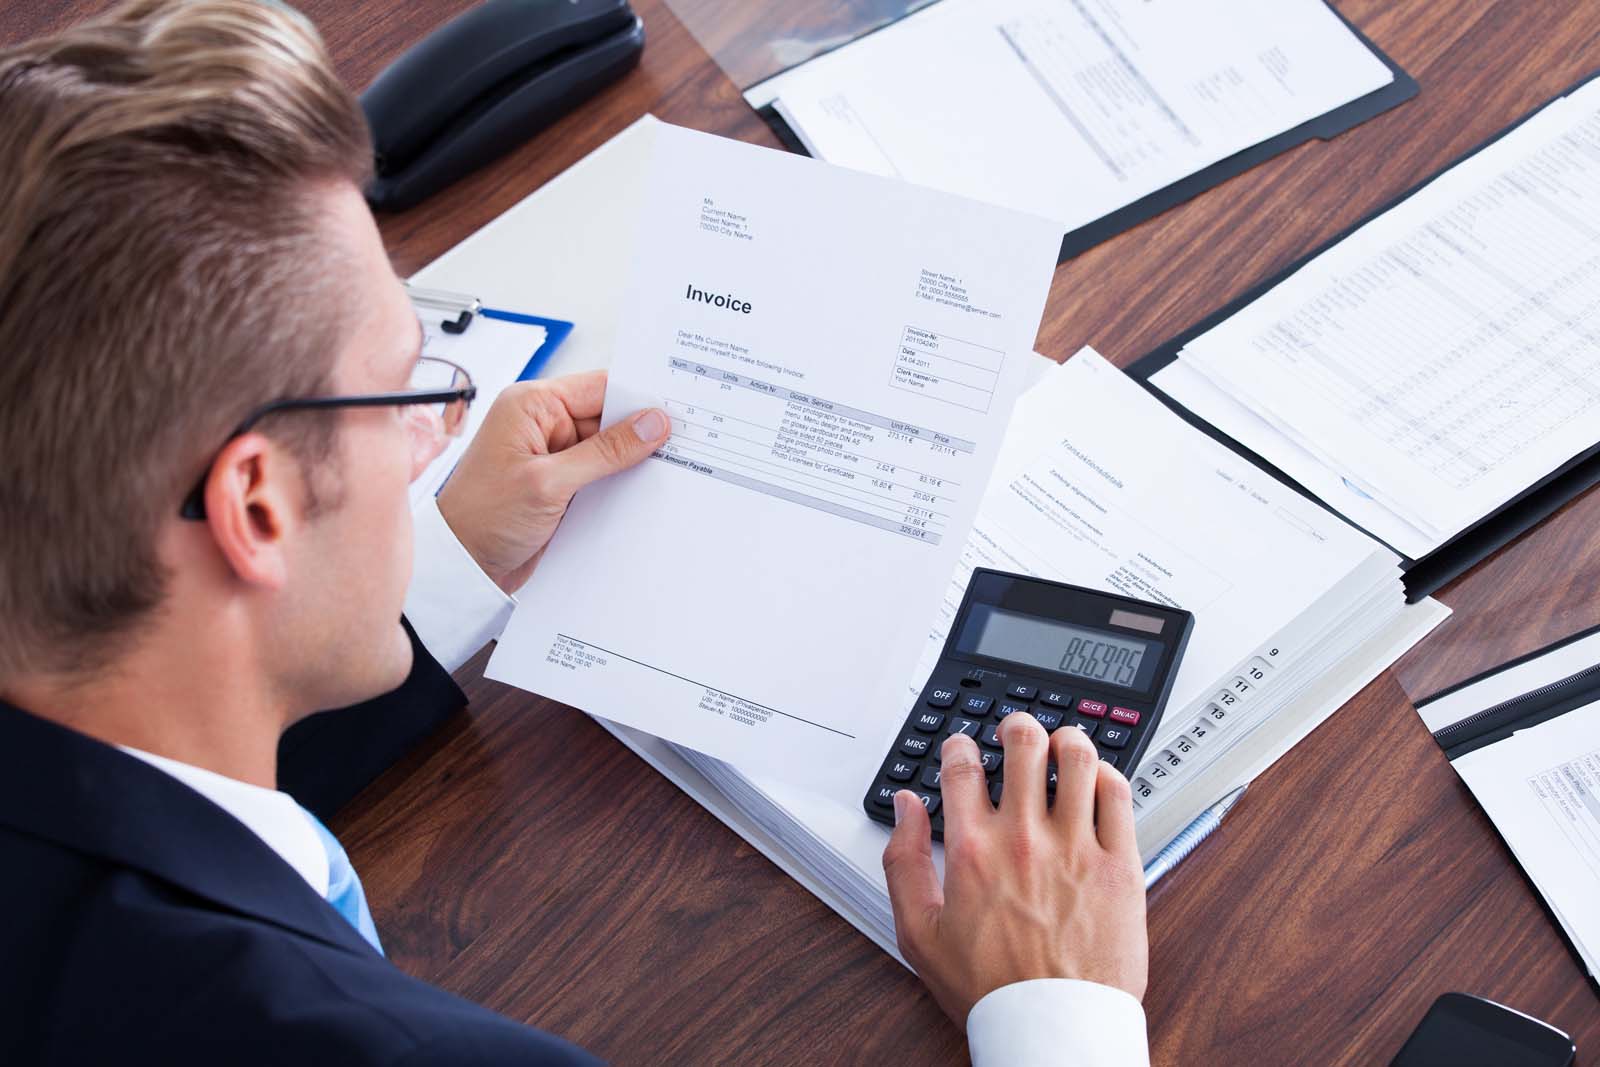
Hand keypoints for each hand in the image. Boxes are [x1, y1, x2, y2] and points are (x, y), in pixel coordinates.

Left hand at [436, 371, 668, 592]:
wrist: (461, 567)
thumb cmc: (482, 518)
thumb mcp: (548, 483)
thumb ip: (605, 452)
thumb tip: (652, 423)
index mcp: (532, 405)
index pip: (600, 387)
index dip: (640, 398)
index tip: (680, 410)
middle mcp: (543, 424)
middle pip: (610, 418)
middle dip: (642, 434)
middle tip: (688, 444)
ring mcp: (553, 456)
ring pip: (609, 449)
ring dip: (633, 463)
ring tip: (674, 471)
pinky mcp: (560, 485)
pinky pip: (600, 476)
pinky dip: (620, 484)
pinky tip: (645, 493)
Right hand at [883, 713, 1147, 1025]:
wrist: (1054, 1029)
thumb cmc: (991, 990)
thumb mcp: (919, 933)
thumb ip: (903, 861)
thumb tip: (905, 809)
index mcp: (974, 850)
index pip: (963, 766)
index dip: (960, 744)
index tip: (962, 748)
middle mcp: (1025, 838)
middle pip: (1024, 745)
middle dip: (1017, 725)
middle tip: (1016, 731)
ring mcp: (1077, 847)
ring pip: (1077, 758)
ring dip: (1066, 739)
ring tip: (1061, 745)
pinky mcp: (1121, 864)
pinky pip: (1119, 796)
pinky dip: (1107, 774)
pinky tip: (1097, 781)